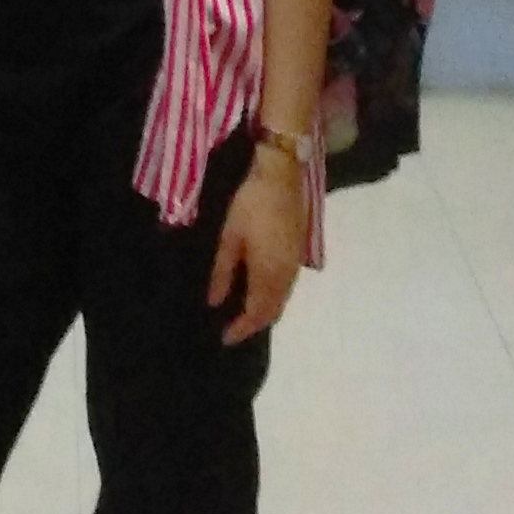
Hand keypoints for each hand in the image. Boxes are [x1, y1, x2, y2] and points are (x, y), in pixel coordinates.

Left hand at [207, 157, 307, 346]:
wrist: (281, 175)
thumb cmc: (250, 204)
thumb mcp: (229, 237)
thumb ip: (222, 272)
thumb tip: (214, 303)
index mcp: (267, 273)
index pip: (256, 313)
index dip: (241, 329)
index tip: (224, 338)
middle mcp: (286, 274)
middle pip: (273, 311)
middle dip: (254, 325)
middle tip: (234, 330)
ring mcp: (296, 263)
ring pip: (283, 299)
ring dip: (266, 311)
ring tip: (245, 315)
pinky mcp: (299, 251)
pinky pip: (288, 286)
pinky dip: (275, 297)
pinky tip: (261, 290)